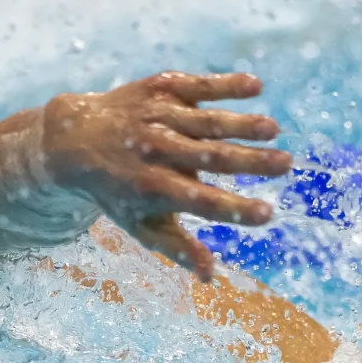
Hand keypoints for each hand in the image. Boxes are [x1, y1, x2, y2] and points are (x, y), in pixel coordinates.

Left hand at [42, 71, 290, 280]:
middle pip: (210, 157)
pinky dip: (224, 85)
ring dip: (242, 123)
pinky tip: (256, 86)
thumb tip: (211, 277)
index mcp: (153, 188)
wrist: (76, 138)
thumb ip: (177, 247)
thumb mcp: (139, 223)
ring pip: (207, 121)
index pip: (201, 201)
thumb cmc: (117, 189)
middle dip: (250, 161)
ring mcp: (158, 116)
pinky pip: (197, 85)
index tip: (267, 214)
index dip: (234, 208)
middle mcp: (156, 150)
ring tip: (273, 130)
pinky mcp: (161, 89)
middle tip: (286, 164)